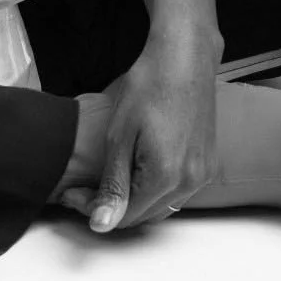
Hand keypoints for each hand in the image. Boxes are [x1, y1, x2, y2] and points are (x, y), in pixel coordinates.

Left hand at [56, 26, 223, 233]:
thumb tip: (101, 225)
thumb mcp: (119, 135)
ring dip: (136, 199)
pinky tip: (138, 166)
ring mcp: (204, 173)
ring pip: (162, 205)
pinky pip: (178, 191)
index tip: (72, 193)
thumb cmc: (149, 85)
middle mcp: (191, 182)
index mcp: (166, 177)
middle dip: (114, 206)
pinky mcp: (208, 162)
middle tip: (86, 186)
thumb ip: (113, 185)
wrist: (184, 55)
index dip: (95, 209)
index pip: (125, 216)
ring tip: (111, 174)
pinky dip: (156, 188)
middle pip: (144, 215)